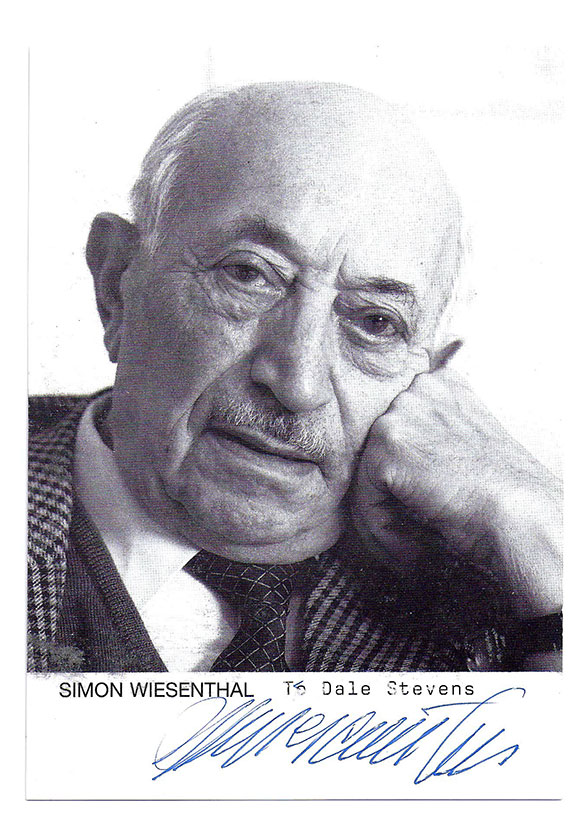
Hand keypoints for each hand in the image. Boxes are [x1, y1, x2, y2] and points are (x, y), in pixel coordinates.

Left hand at [351, 366, 561, 619]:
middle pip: (377, 453)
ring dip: (384, 519)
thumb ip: (433, 436)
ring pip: (366, 478)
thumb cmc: (502, 495)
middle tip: (416, 531)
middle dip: (390, 496)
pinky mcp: (387, 445)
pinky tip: (411, 548)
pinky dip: (381, 532)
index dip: (406, 476)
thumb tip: (399, 465)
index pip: (398, 430)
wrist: (519, 516)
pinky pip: (363, 499)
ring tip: (413, 545)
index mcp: (442, 384)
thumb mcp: (467, 445)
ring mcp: (401, 413)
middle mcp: (419, 389)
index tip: (424, 506)